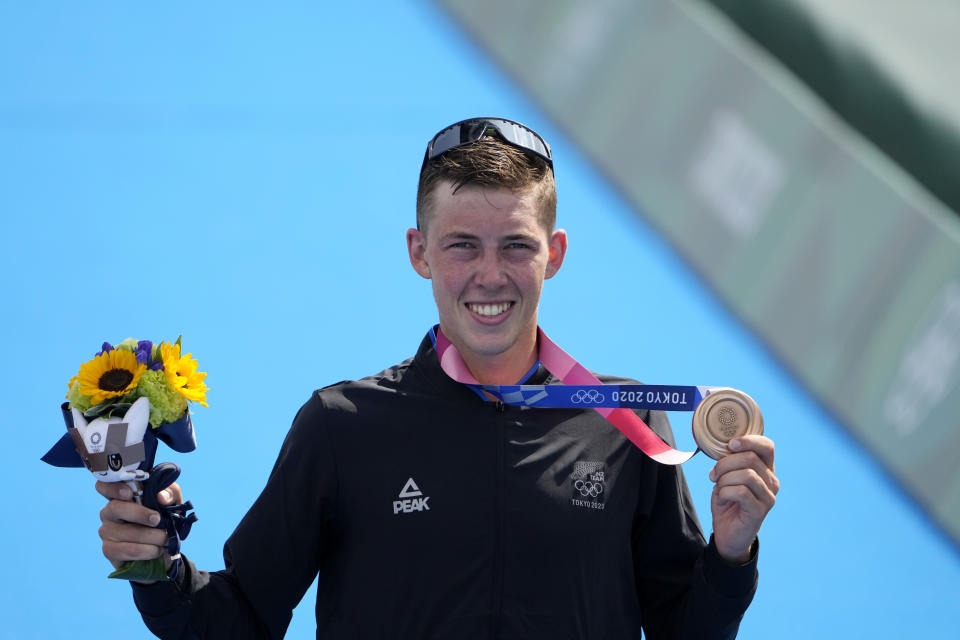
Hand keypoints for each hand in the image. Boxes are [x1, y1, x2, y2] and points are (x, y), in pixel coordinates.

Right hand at [96, 480, 182, 583]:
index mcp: (122, 495)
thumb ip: (170, 493)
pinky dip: (144, 551)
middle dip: (139, 514)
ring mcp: (106, 531)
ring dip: (150, 536)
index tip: (129, 493)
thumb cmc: (166, 517)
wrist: (166, 546)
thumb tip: (161, 497)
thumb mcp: (174, 501)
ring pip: (124, 532)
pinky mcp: (109, 550)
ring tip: (165, 539)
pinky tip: (156, 550)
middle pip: (114, 507)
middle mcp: (110, 511)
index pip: (105, 485)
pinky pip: (123, 550)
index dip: (113, 487)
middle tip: (157, 519)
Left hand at [708, 435, 778, 563]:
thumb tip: (723, 447)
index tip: (730, 444)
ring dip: (724, 480)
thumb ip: (730, 462)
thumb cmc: (728, 502)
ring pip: (746, 474)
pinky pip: (740, 492)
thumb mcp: (727, 477)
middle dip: (725, 464)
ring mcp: (768, 496)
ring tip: (718, 488)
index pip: (767, 446)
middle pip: (750, 458)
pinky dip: (724, 492)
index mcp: (765, 469)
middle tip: (714, 475)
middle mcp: (771, 481)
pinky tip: (721, 498)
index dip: (748, 440)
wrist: (727, 533)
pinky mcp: (760, 510)